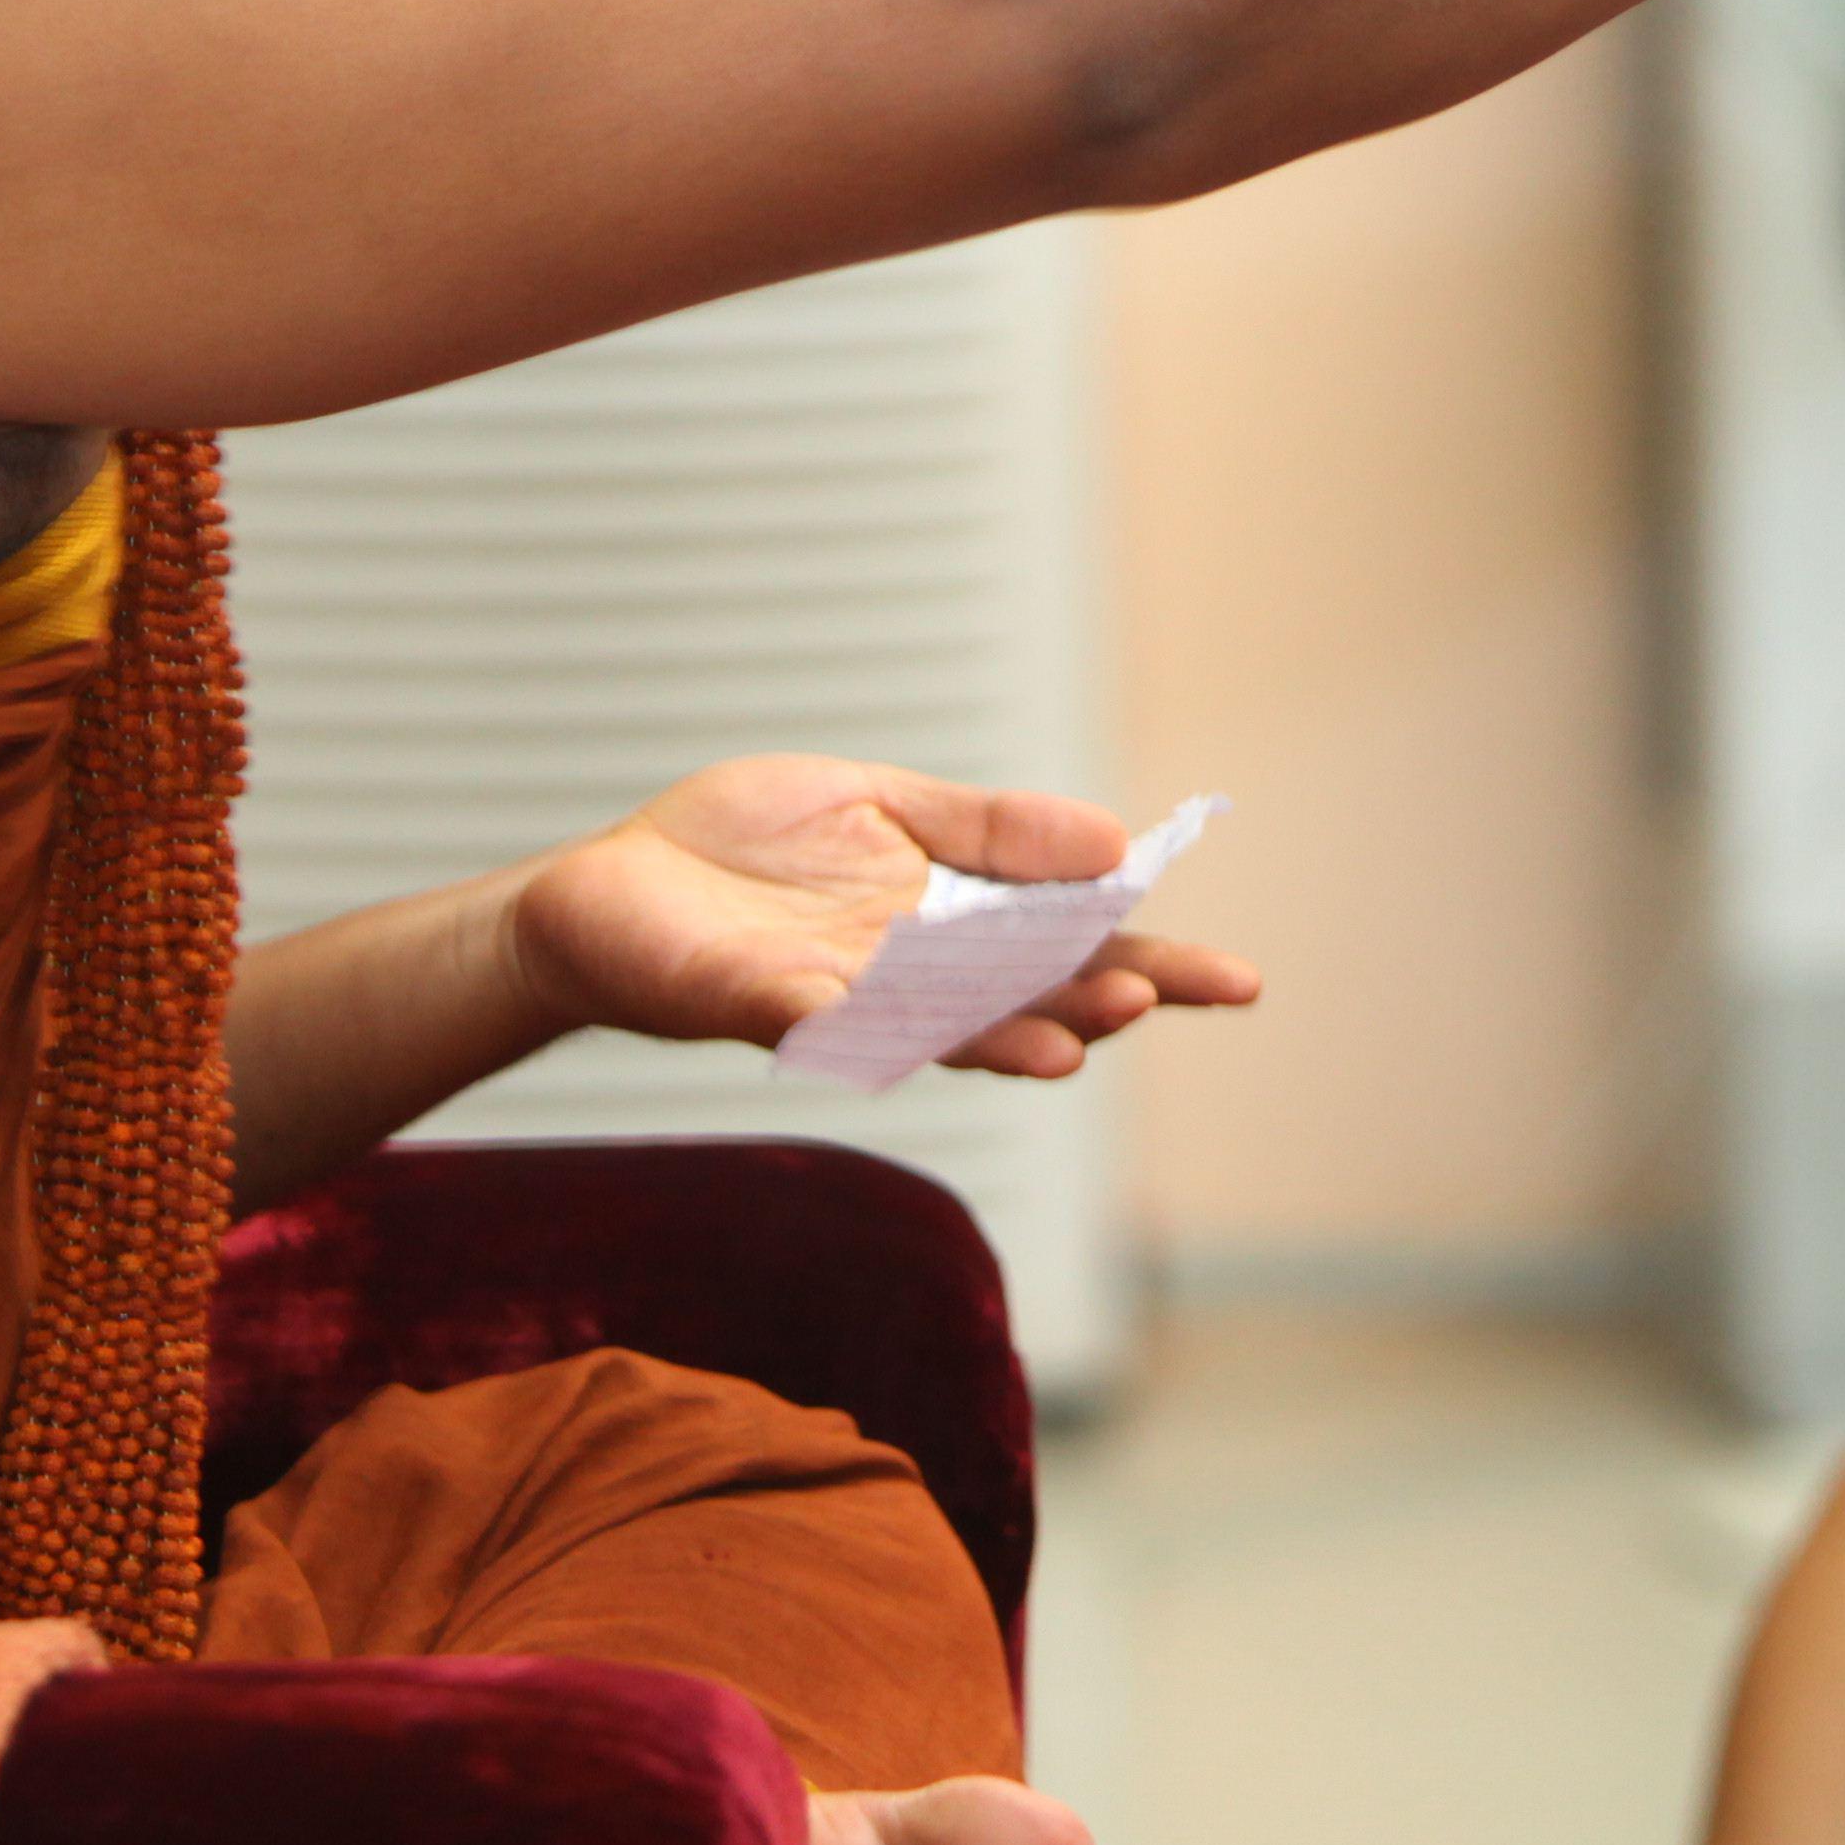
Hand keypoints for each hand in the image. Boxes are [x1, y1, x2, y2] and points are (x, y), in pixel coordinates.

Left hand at [510, 754, 1261, 1078]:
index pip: (1071, 947)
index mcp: (952, 924)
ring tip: (1075, 1040)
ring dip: (1000, 1032)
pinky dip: (862, 1021)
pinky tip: (896, 1025)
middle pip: (1019, 995)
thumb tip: (1119, 843)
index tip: (1238, 982)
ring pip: (935, 1022)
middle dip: (1087, 999)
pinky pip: (817, 1015)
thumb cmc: (742, 850)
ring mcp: (836, 996)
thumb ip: (992, 828)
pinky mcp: (753, 999)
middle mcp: (908, 976)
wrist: (606, 887)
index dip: (1151, 963)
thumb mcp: (884, 805)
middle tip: (1156, 995)